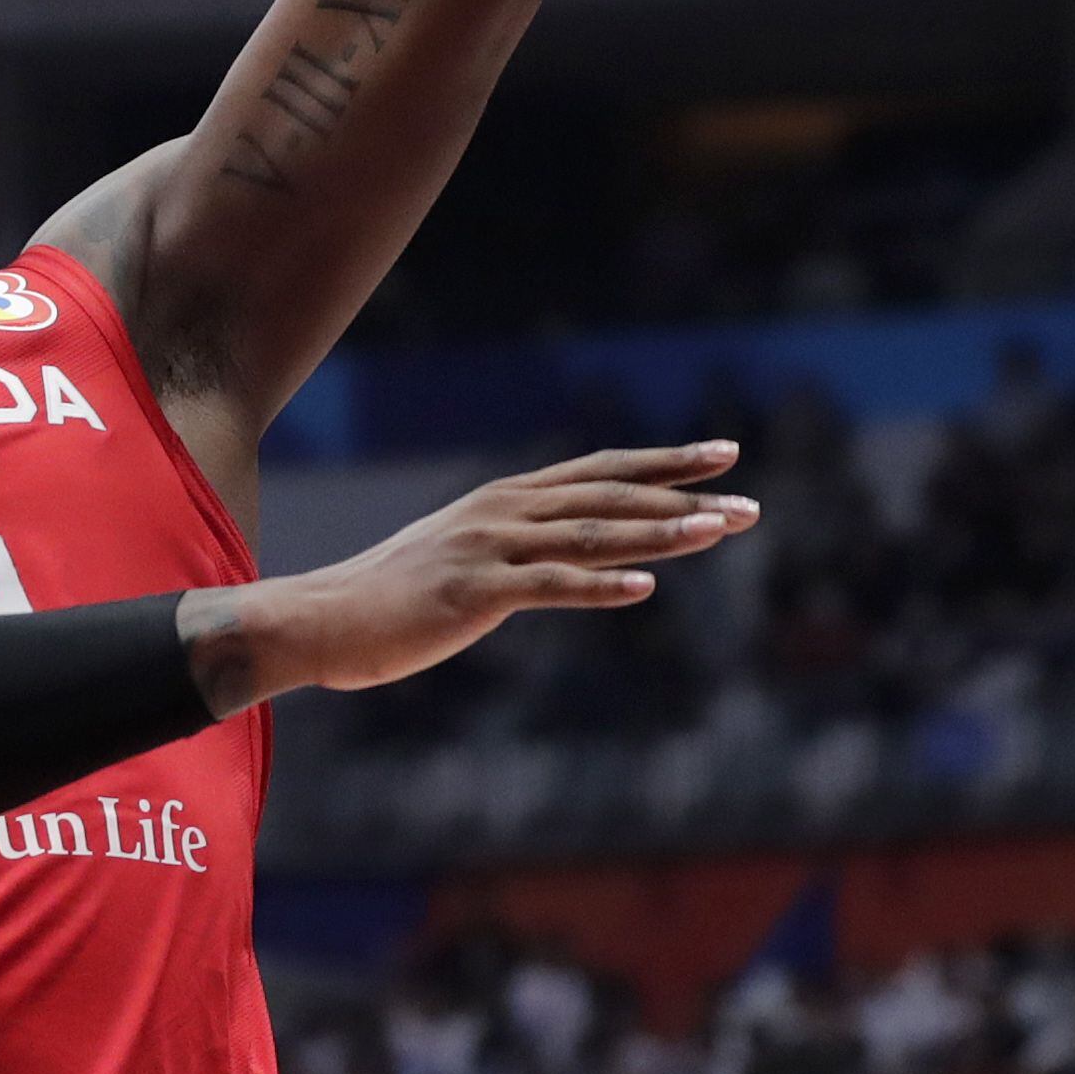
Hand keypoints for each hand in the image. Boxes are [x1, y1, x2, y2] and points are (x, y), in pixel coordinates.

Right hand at [189, 441, 757, 703]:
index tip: (724, 455)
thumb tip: (580, 559)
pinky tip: (646, 589)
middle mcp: (503, 511)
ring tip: (719, 532)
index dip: (664, 462)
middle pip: (609, 495)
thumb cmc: (395, 598)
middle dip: (685, 496)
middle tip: (751, 501)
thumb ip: (523, 550)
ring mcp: (488, 549)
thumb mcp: (468, 560)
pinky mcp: (473, 592)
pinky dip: (600, 586)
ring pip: (590, 534)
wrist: (323, 619)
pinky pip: (549, 587)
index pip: (601, 471)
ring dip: (660, 533)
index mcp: (506, 500)